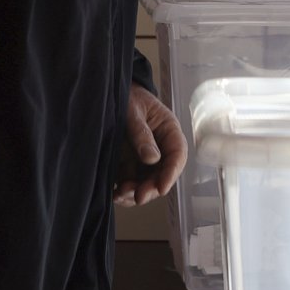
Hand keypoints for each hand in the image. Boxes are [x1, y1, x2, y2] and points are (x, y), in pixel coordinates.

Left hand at [113, 83, 187, 206]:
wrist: (111, 93)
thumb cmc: (128, 97)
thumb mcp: (134, 111)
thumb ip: (141, 134)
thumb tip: (152, 159)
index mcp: (169, 131)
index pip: (177, 155)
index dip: (171, 174)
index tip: (161, 188)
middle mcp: (160, 148)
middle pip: (162, 174)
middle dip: (151, 188)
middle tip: (137, 197)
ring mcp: (144, 158)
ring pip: (146, 182)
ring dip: (136, 193)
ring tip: (120, 195)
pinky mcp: (130, 164)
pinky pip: (131, 182)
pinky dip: (124, 191)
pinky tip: (114, 194)